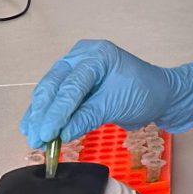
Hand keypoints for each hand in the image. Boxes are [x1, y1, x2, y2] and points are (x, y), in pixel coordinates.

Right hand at [22, 39, 192, 148]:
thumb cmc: (145, 92)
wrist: (160, 95)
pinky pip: (55, 98)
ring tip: (32, 137)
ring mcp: (76, 68)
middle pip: (54, 85)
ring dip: (40, 115)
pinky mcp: (74, 84)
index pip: (71, 85)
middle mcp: (82, 57)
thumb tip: (61, 134)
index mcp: (97, 55)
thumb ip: (87, 117)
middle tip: (36, 138)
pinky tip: (35, 128)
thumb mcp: (116, 105)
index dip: (57, 112)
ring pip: (49, 91)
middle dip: (43, 114)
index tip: (47, 134)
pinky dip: (46, 114)